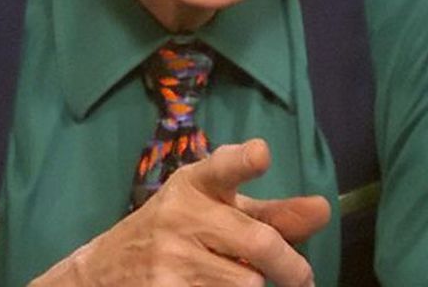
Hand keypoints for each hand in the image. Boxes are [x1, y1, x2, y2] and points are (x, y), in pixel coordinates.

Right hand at [33, 138, 329, 286]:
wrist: (103, 271)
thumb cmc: (176, 232)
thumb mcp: (214, 210)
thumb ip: (269, 212)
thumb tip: (323, 210)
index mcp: (194, 184)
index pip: (220, 167)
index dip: (242, 161)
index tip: (261, 154)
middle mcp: (180, 215)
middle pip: (258, 241)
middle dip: (292, 266)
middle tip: (302, 280)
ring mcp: (170, 259)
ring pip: (246, 283)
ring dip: (252, 286)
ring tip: (237, 279)